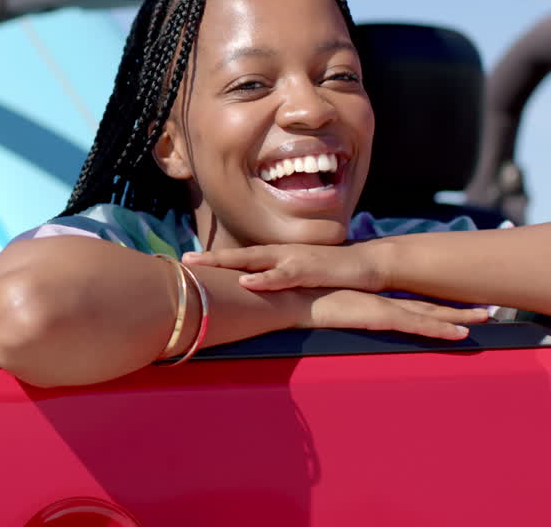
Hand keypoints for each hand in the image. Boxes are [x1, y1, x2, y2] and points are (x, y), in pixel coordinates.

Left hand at [183, 242, 387, 291]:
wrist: (366, 265)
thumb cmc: (331, 273)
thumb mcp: (299, 279)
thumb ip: (279, 284)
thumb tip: (259, 297)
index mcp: (276, 256)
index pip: (240, 258)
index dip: (215, 260)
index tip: (189, 262)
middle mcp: (280, 253)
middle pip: (238, 255)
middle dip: (210, 258)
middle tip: (183, 259)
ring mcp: (292, 258)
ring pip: (253, 260)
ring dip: (226, 262)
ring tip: (201, 264)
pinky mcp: (308, 269)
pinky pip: (282, 275)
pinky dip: (263, 279)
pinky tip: (245, 282)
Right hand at [300, 289, 488, 339]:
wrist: (294, 298)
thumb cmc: (304, 305)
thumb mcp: (326, 314)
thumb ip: (335, 316)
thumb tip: (332, 324)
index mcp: (375, 302)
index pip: (413, 304)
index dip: (436, 305)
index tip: (456, 306)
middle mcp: (385, 302)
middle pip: (430, 306)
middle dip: (459, 308)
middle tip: (486, 309)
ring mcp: (385, 308)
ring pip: (431, 314)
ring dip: (459, 317)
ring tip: (485, 318)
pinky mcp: (381, 316)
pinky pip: (417, 325)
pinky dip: (440, 328)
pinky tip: (460, 334)